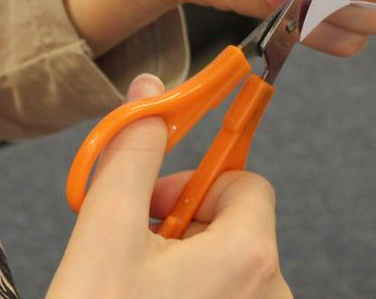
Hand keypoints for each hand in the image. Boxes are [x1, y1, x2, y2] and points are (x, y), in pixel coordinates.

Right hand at [48, 74, 291, 298]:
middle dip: (183, 225)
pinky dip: (191, 296)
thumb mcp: (104, 230)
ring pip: (228, 268)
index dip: (193, 183)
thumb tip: (152, 95)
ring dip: (184, 265)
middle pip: (236, 226)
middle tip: (132, 248)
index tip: (149, 203)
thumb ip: (132, 153)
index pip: (245, 182)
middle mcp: (271, 295)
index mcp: (249, 255)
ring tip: (134, 287)